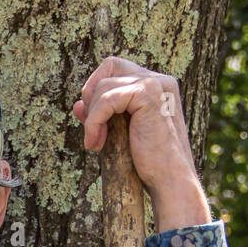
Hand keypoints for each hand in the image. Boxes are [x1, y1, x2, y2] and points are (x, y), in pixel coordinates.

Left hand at [72, 56, 207, 226]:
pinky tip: (96, 144)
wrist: (169, 181)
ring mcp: (156, 84)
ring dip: (92, 117)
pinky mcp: (148, 94)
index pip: (116, 68)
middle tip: (93, 128)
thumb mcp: (119, 133)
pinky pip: (106, 100)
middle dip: (92, 95)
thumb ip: (101, 115)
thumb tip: (78, 104)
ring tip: (98, 144)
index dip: (97, 90)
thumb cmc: (148, 164)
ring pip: (104, 86)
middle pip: (110, 65)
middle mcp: (159, 80)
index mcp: (156, 86)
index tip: (92, 122)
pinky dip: (94, 122)